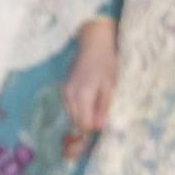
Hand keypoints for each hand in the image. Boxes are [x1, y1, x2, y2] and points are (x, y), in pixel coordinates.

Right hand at [61, 18, 117, 133]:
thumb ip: (103, 107)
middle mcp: (69, 96)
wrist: (92, 46)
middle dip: (88, 124)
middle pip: (75, 121)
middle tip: (102, 117)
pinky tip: (89, 103)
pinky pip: (69, 107)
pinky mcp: (64, 89)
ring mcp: (64, 92)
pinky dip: (78, 110)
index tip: (104, 124)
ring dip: (83, 117)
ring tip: (97, 109)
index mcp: (82, 95)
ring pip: (71, 115)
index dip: (94, 128)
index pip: (83, 123)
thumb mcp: (110, 87)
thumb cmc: (105, 65)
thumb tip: (100, 126)